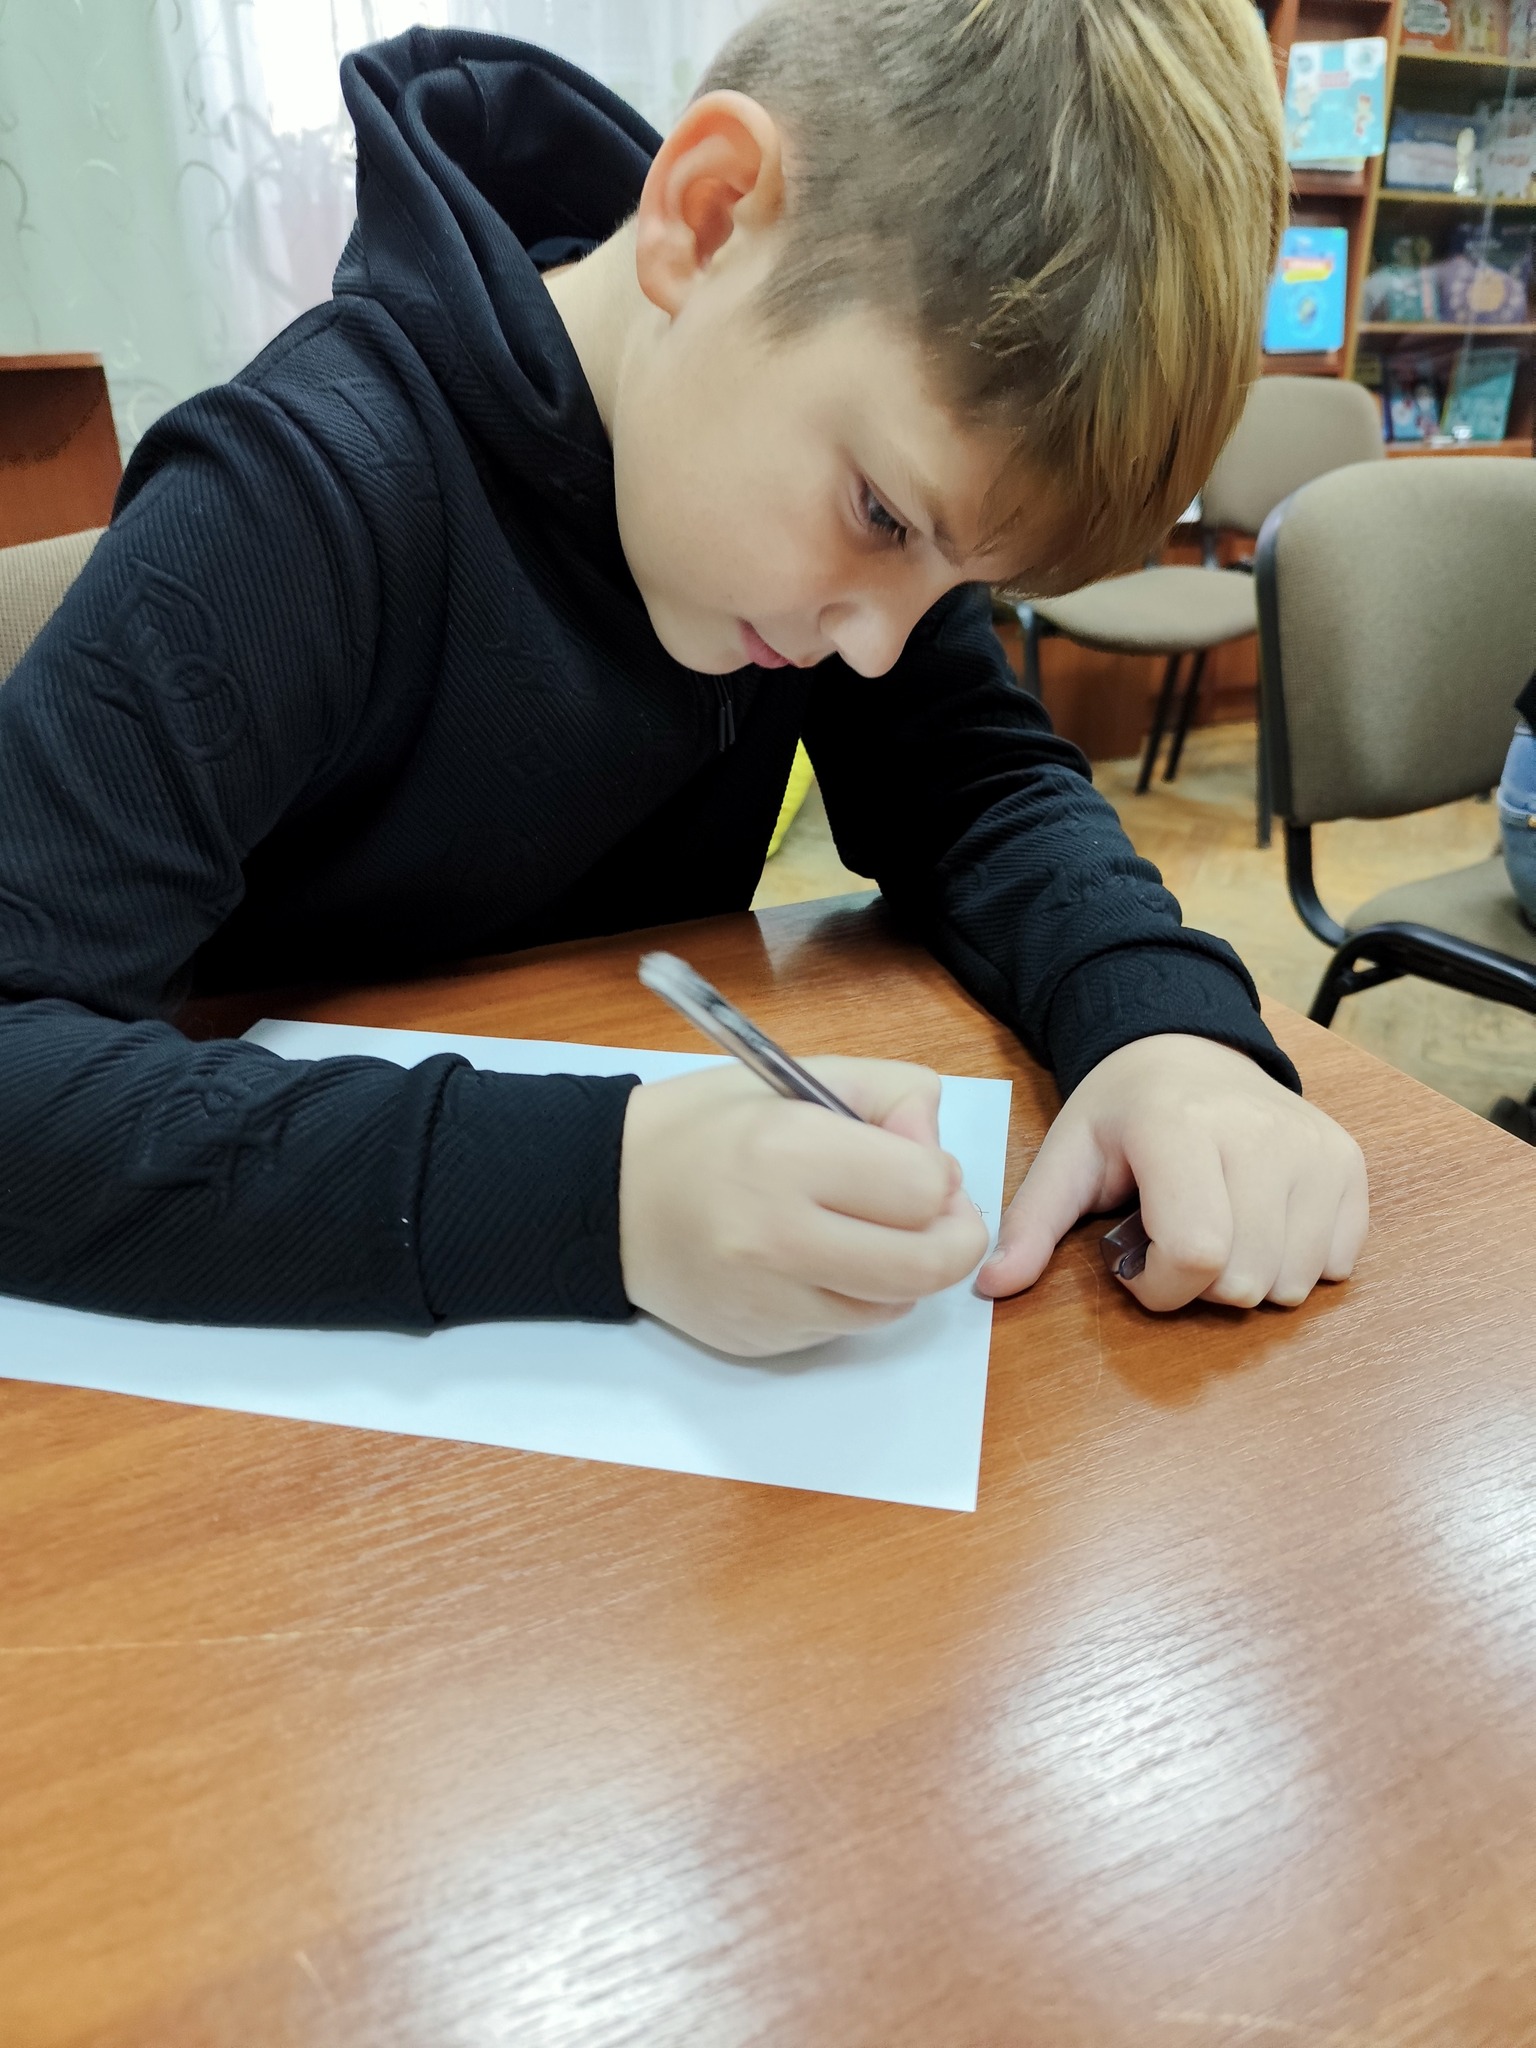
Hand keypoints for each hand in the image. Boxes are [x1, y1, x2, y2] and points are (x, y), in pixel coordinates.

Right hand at [619, 1056, 989, 1355]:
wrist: (606, 1198)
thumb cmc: (706, 1128)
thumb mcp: (796, 1076)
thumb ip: (891, 1097)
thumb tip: (941, 1160)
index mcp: (787, 1152)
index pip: (923, 1188)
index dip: (938, 1173)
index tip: (914, 1158)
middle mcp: (778, 1236)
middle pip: (927, 1265)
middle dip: (952, 1237)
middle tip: (933, 1212)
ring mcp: (768, 1300)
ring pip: (895, 1306)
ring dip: (903, 1271)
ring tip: (865, 1230)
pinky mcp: (762, 1340)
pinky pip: (846, 1328)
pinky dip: (854, 1296)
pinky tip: (818, 1260)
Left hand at [976, 1034, 1367, 1311]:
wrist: (1187, 1047)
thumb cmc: (1122, 1112)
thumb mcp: (1066, 1157)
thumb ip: (1031, 1224)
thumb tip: (991, 1285)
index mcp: (1179, 1126)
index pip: (1195, 1252)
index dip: (1160, 1287)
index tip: (1135, 1265)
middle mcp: (1259, 1132)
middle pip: (1247, 1278)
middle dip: (1200, 1287)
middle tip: (1175, 1242)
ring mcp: (1313, 1145)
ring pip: (1294, 1281)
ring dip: (1250, 1279)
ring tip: (1217, 1229)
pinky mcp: (1347, 1160)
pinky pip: (1339, 1262)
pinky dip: (1299, 1262)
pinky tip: (1262, 1224)